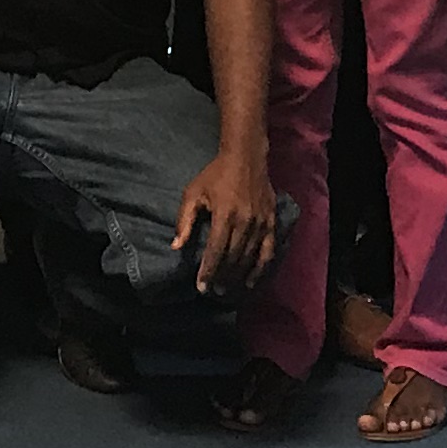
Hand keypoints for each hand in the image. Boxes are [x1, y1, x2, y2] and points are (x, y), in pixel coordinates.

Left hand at [172, 141, 282, 296]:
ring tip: (227, 289)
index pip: (215, 252)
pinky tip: (251, 281)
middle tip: (213, 291)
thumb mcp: (193, 193)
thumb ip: (185, 221)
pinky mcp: (271, 221)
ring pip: (249, 257)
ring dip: (237, 276)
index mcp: (224, 215)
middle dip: (222, 277)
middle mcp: (244, 222)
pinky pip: (267, 251)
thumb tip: (175, 246)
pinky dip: (260, 268)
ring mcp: (260, 223)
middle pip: (232, 258)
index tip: (201, 287)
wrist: (246, 156)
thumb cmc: (215, 174)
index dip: (208, 272)